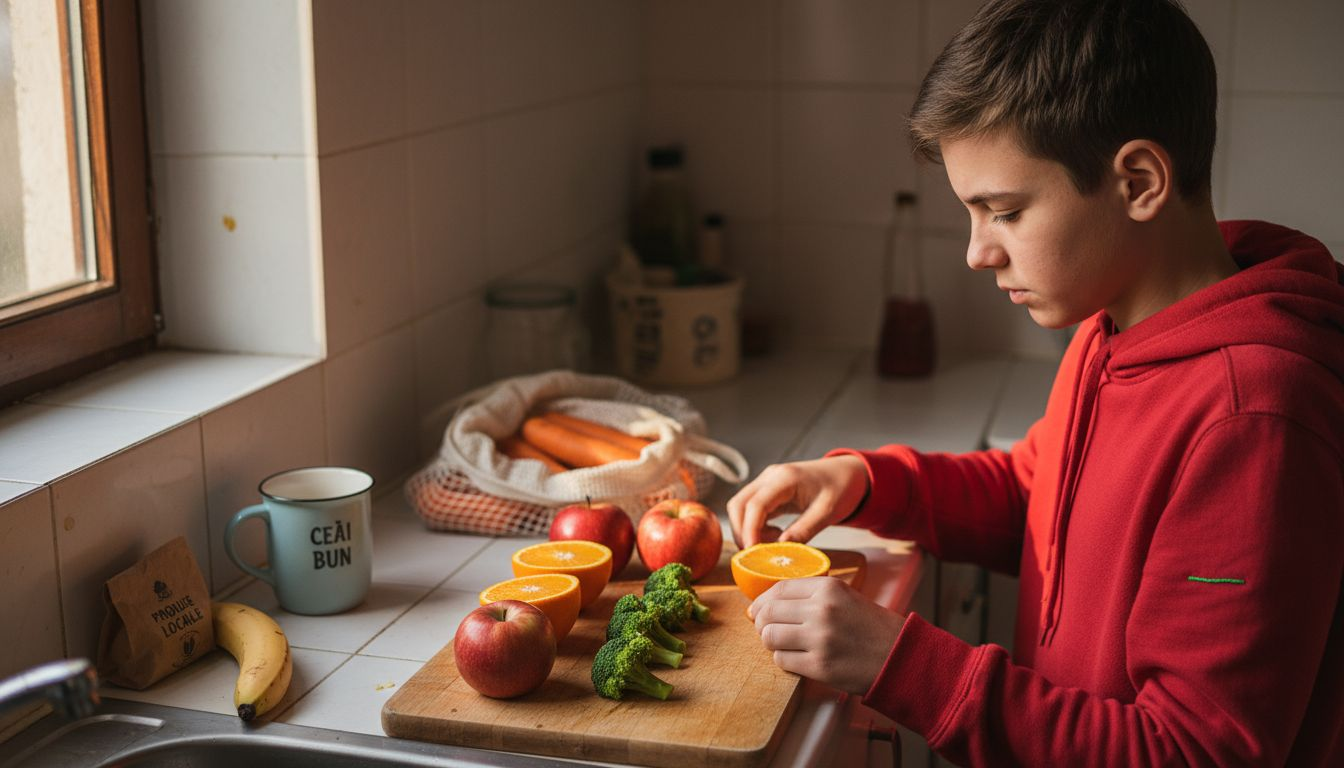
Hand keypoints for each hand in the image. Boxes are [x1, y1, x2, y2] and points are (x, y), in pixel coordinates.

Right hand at [727, 455, 868, 548]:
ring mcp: (766, 482)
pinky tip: (773, 536)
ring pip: (740, 507)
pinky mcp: (767, 490)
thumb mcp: (826, 513)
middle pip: (738, 504)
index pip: (755, 505)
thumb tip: (780, 550)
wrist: (846, 473)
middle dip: (741, 532)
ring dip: (746, 530)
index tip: (753, 554)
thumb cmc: (840, 489)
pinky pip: (750, 509)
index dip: (749, 531)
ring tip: (769, 545)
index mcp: (785, 478)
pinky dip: (754, 526)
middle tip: (755, 556)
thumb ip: (803, 530)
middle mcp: (770, 476)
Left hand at [748, 577, 904, 694]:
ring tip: (783, 645)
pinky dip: (784, 660)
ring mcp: (819, 639)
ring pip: (769, 636)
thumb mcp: (844, 597)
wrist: (900, 656)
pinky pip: (782, 660)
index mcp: (828, 588)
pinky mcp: (819, 666)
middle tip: (766, 629)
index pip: (778, 589)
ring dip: (771, 642)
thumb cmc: (872, 627)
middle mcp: (821, 610)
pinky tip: (796, 659)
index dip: (762, 600)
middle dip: (761, 623)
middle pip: (768, 612)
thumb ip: (810, 595)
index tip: (756, 610)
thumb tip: (767, 602)